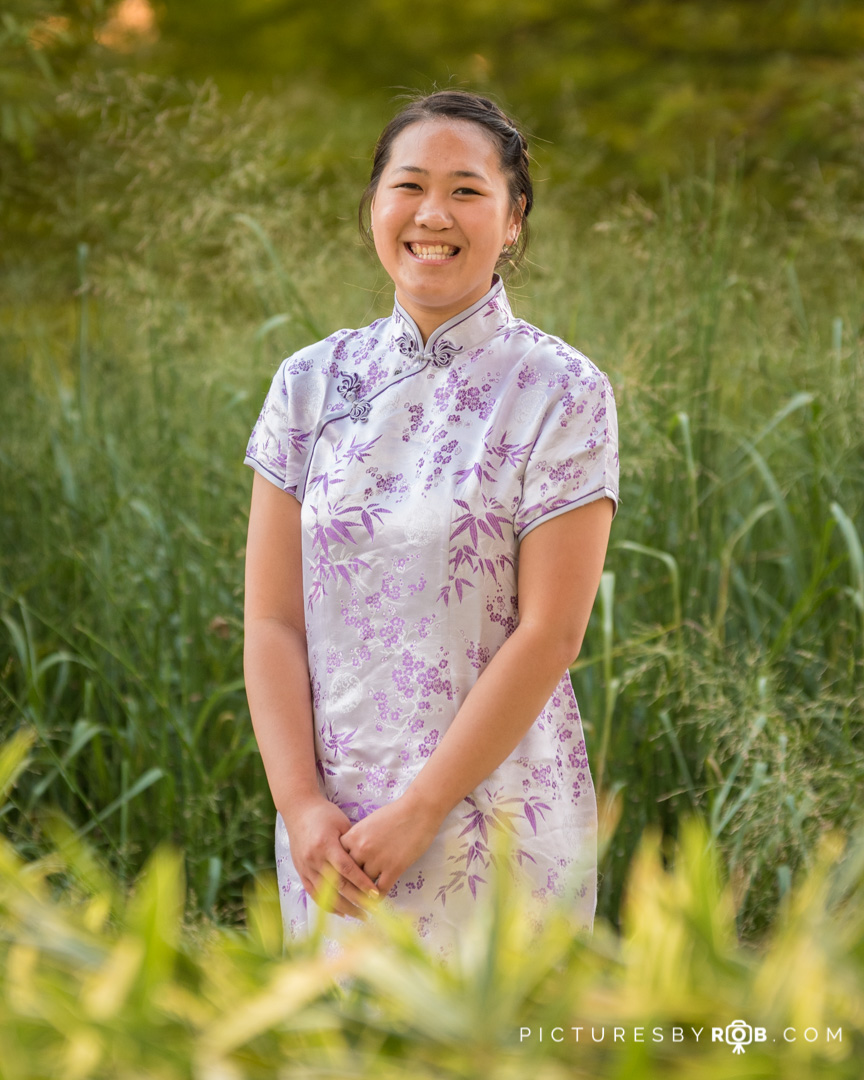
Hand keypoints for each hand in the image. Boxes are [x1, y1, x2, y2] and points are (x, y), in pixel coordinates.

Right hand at [282, 796, 379, 918]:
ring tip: (361, 916)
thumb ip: (352, 844)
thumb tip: (369, 864)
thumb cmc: (324, 814)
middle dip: (356, 901)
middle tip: (374, 911)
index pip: (347, 869)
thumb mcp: (341, 823)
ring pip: (325, 894)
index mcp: (326, 844)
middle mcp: (314, 859)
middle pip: (337, 886)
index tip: (376, 894)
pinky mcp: (300, 872)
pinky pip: (314, 894)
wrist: (298, 810)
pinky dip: (328, 905)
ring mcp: (305, 867)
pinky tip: (342, 912)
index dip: (362, 883)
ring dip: (344, 908)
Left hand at [339, 793, 442, 895]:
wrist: (419, 810)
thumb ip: (358, 838)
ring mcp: (377, 860)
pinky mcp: (394, 869)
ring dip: (363, 893)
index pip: (338, 859)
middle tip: (348, 895)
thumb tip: (353, 853)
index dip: (339, 869)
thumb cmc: (396, 813)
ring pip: (363, 885)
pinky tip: (377, 901)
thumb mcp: (370, 822)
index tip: (340, 877)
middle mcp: (361, 849)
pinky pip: (380, 890)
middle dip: (349, 884)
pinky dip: (378, 898)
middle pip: (348, 874)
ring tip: (361, 901)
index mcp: (354, 836)